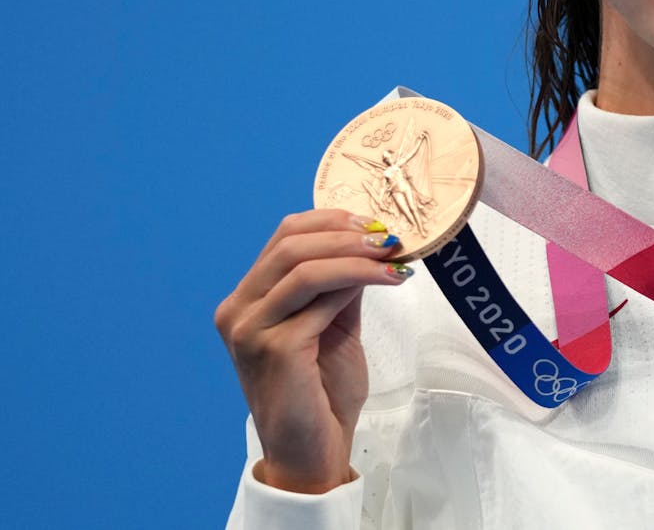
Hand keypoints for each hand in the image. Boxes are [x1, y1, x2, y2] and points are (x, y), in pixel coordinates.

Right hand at [214, 208, 412, 492]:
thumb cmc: (322, 393)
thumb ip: (340, 285)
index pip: (284, 236)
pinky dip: (356, 282)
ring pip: (303, 268)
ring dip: (356, 255)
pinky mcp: (273, 350)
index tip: (375, 223)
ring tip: (394, 257)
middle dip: (347, 234)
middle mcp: (239, 311)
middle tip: (390, 238)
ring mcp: (250, 331)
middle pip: (291, 244)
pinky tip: (387, 282)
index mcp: (248, 300)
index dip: (331, 221)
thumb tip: (369, 241)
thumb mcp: (333, 324)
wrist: (313, 453)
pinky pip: (318, 302)